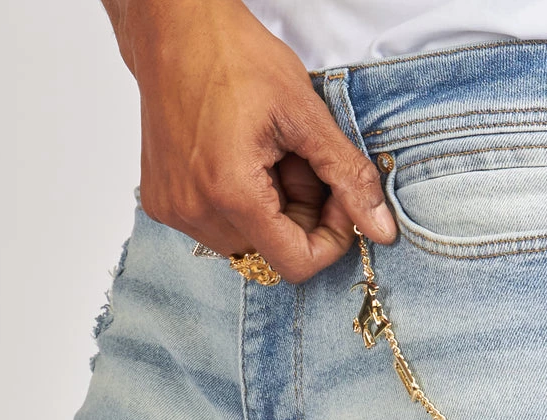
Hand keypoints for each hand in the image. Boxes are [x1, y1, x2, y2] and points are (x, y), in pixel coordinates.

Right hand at [106, 0, 396, 282]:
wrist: (173, 28)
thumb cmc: (236, 57)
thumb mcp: (307, 115)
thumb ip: (349, 178)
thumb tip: (384, 231)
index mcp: (231, 193)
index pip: (296, 263)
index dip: (330, 240)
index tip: (339, 202)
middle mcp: (195, 212)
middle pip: (273, 253)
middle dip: (300, 217)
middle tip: (300, 162)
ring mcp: (174, 210)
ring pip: (247, 243)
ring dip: (270, 212)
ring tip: (269, 157)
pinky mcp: (162, 203)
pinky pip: (217, 227)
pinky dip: (240, 205)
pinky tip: (241, 161)